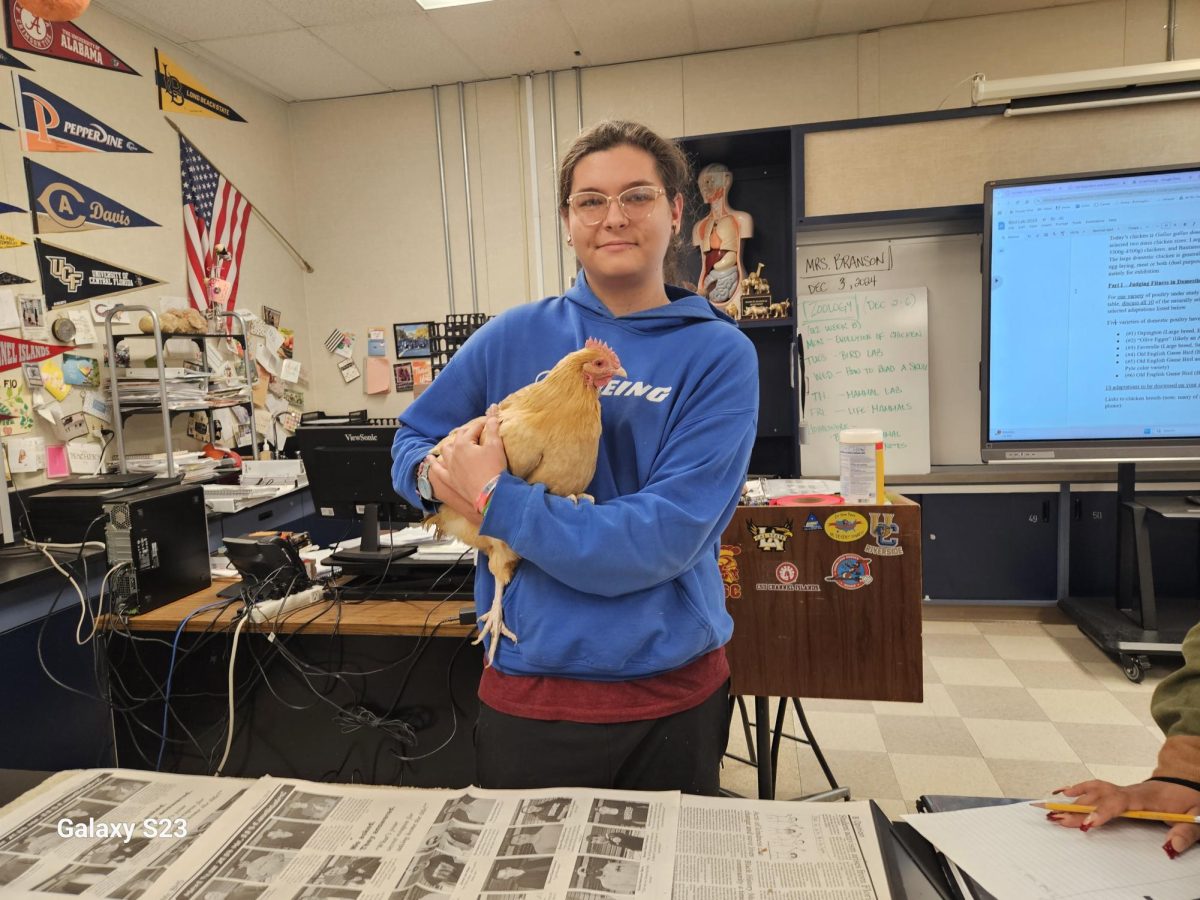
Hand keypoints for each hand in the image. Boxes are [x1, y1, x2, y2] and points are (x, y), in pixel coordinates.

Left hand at [433, 409, 506, 518]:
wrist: (490, 494)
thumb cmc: (494, 469)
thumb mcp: (495, 445)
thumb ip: (493, 426)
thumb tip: (492, 408)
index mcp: (464, 443)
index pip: (474, 429)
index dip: (483, 424)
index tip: (490, 423)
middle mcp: (453, 454)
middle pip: (458, 438)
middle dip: (467, 433)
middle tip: (476, 432)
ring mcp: (450, 468)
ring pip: (445, 452)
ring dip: (449, 445)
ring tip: (453, 443)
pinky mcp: (450, 480)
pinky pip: (437, 471)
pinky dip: (433, 464)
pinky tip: (429, 459)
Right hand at [1048, 778, 1199, 856]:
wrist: (1188, 785)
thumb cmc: (1190, 800)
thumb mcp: (1195, 816)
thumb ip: (1185, 832)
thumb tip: (1171, 846)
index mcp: (1147, 797)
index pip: (1119, 801)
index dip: (1102, 811)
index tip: (1088, 822)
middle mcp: (1130, 791)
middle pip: (1099, 797)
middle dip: (1078, 809)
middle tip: (1060, 820)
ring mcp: (1123, 790)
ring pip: (1094, 790)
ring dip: (1074, 800)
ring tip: (1055, 808)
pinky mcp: (1120, 793)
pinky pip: (1096, 787)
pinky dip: (1078, 788)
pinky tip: (1063, 792)